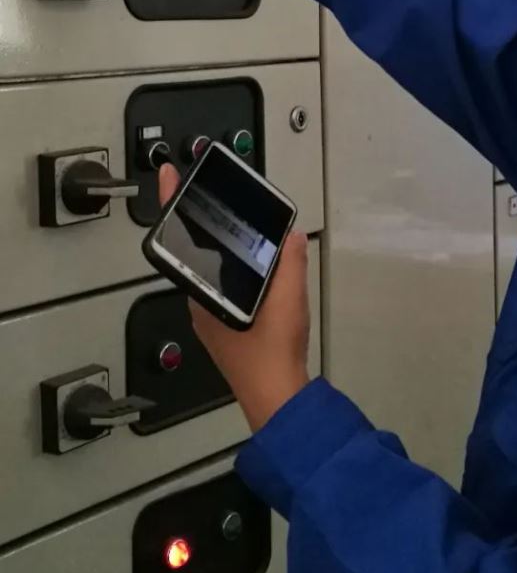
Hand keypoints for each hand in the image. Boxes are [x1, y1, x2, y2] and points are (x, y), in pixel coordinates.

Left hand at [159, 164, 311, 432]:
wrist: (278, 397)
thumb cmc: (273, 352)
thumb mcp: (288, 298)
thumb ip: (290, 262)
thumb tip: (291, 236)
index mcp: (204, 295)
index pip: (183, 241)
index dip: (174, 204)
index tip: (169, 175)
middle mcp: (201, 306)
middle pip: (199, 254)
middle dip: (210, 227)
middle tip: (220, 198)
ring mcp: (213, 320)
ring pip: (214, 274)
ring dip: (227, 251)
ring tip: (246, 228)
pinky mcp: (228, 331)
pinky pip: (227, 290)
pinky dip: (239, 273)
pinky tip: (262, 272)